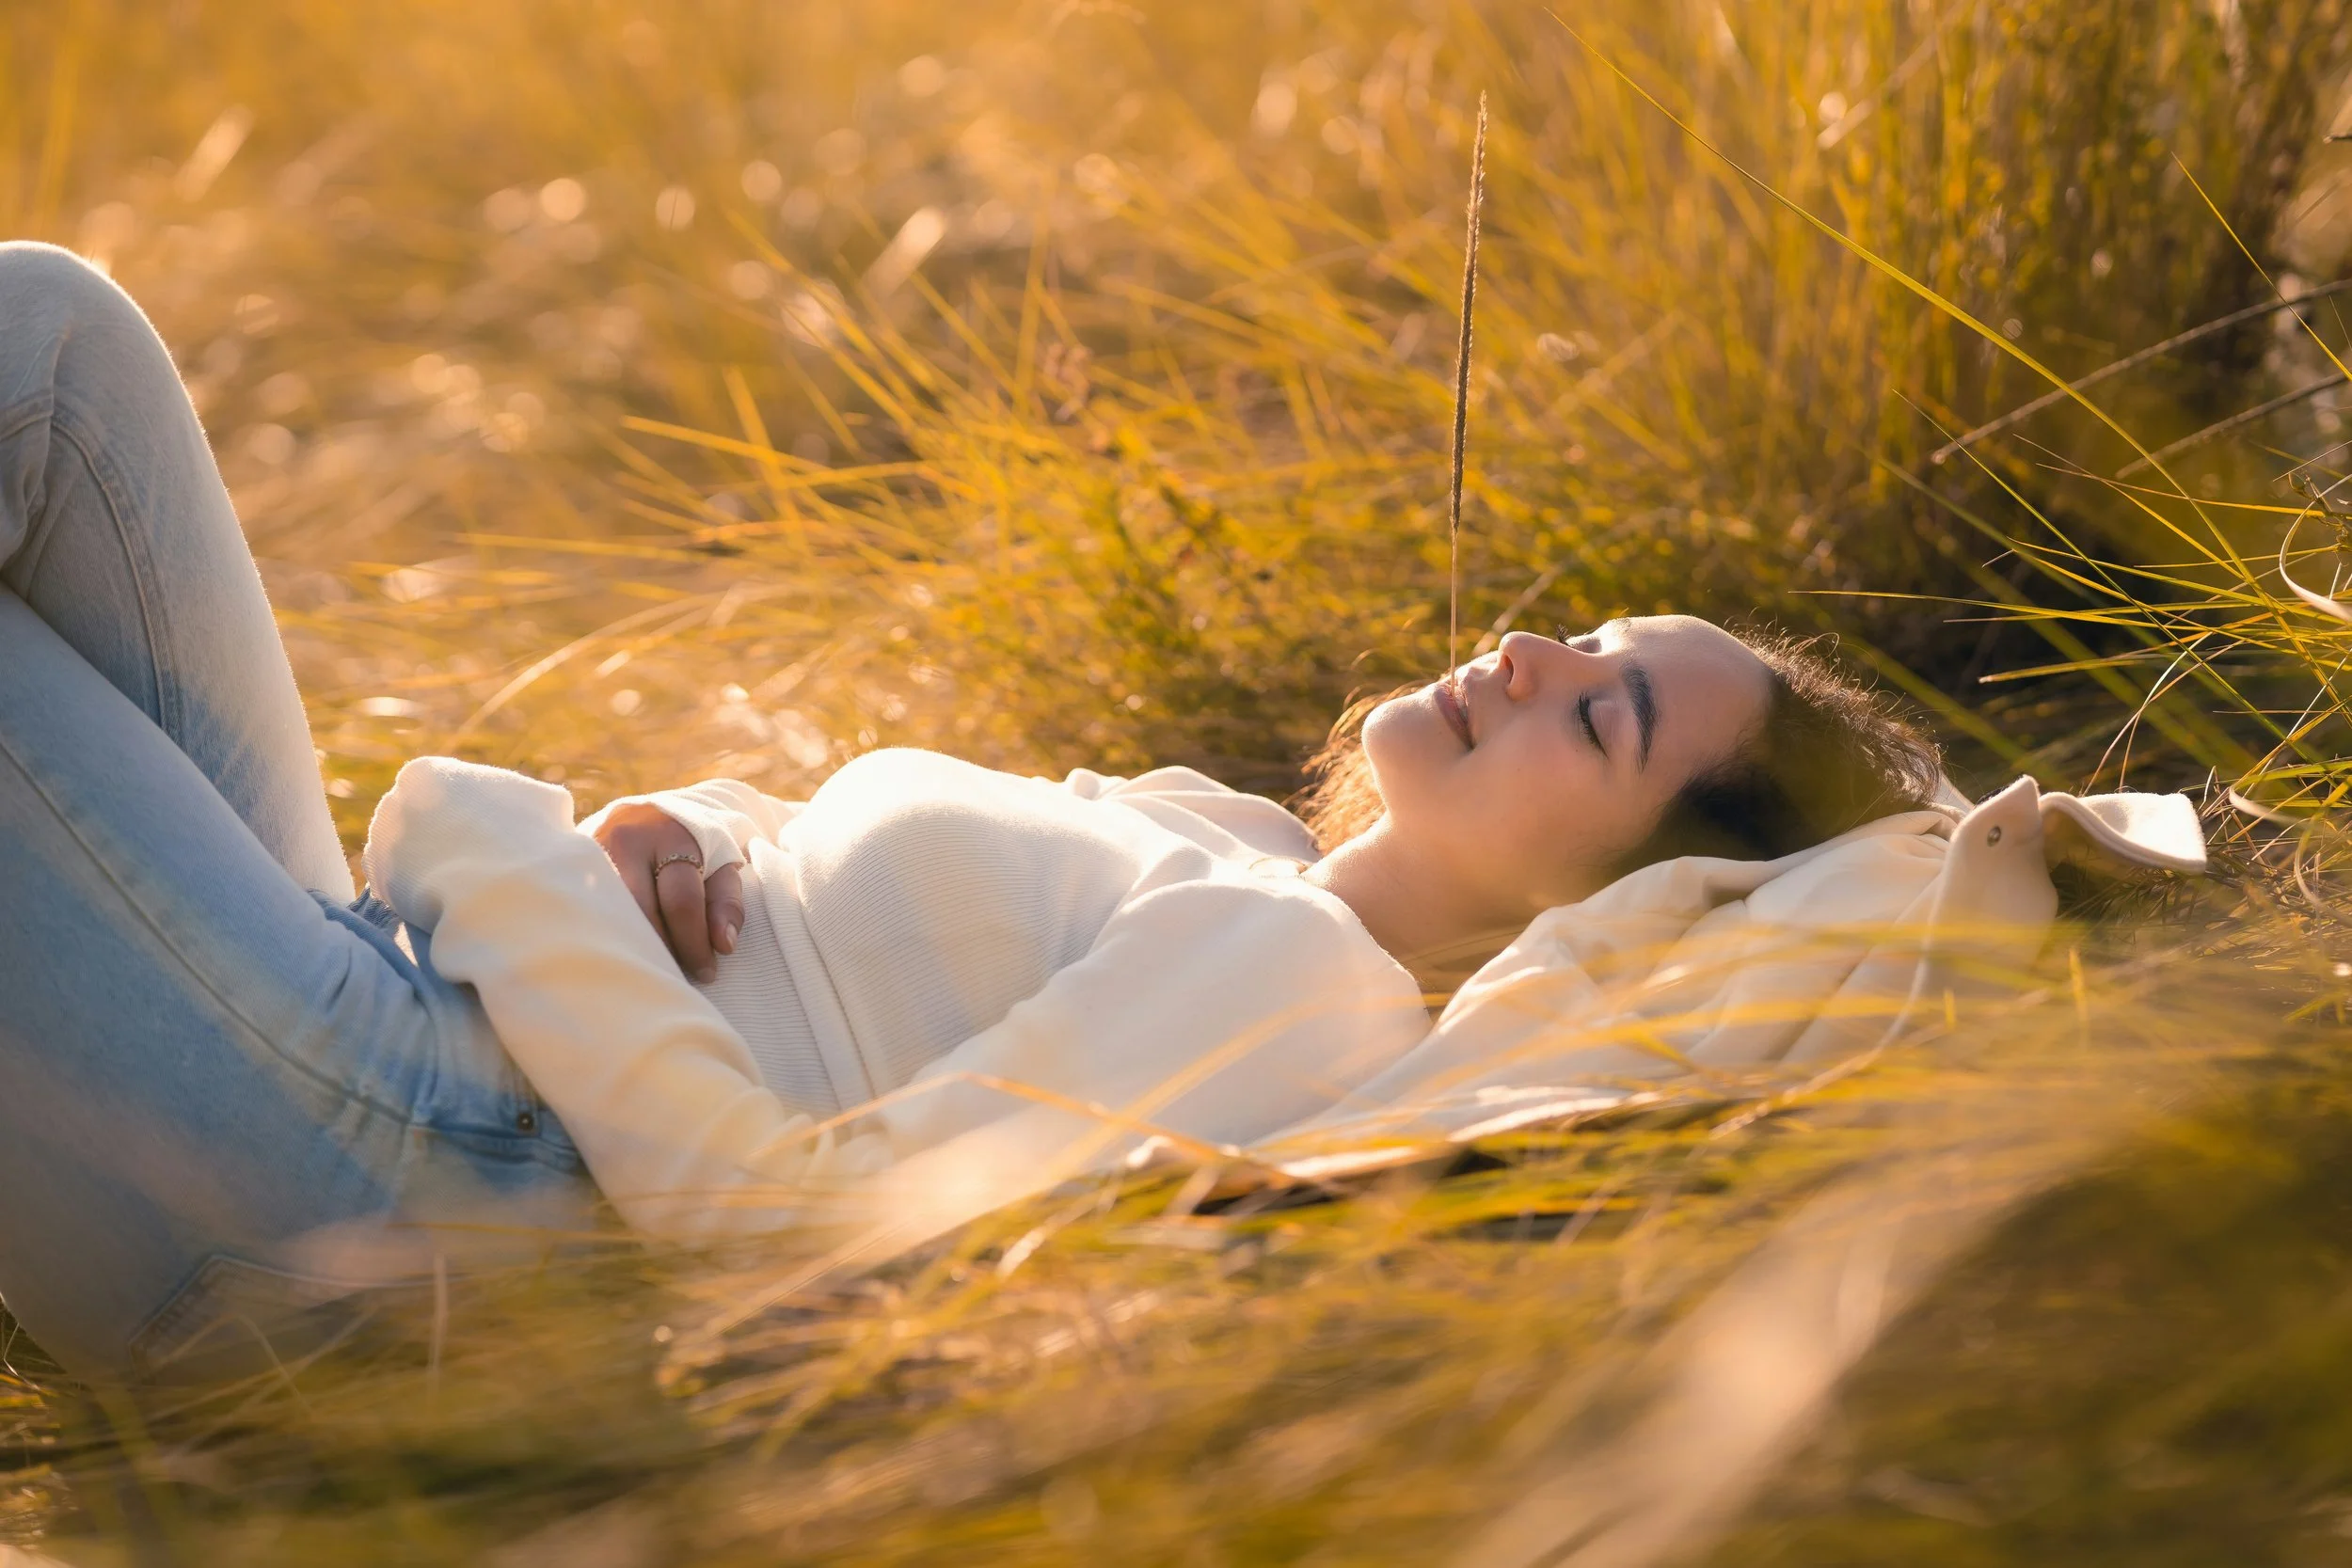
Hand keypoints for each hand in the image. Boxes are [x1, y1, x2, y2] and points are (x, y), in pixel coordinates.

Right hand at [591, 801, 744, 980]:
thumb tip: (724, 945)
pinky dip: (607, 934)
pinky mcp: (572, 865)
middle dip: (662, 951)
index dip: (696, 943)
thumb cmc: (692, 849)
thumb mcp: (720, 866)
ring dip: (632, 946)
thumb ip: (727, 903)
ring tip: (650, 969)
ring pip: (610, 912)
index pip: (682, 901)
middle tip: (676, 977)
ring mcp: (592, 852)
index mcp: (671, 838)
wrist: (649, 814)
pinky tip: (621, 953)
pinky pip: (588, 907)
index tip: (706, 973)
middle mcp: (626, 841)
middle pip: (641, 910)